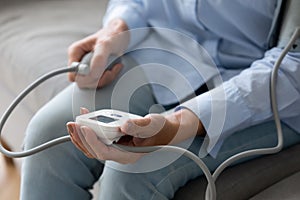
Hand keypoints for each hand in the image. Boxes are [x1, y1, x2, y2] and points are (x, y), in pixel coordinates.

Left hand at [67, 108, 204, 163]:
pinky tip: (85, 119)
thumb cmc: (159, 129)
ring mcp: (116, 148)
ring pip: (93, 146)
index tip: (85, 128)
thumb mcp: (151, 125)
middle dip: (81, 138)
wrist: (164, 129)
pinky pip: (97, 139)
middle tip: (73, 123)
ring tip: (73, 122)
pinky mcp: (114, 141)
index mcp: (128, 154)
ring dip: (81, 135)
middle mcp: (119, 154)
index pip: (105, 152)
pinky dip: (88, 130)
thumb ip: (138, 126)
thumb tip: (124, 126)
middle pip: (94, 150)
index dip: (93, 141)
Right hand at [68, 19, 128, 87]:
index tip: (102, 69)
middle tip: (111, 68)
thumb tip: (91, 73)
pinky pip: (100, 83)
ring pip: (92, 84)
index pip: (74, 76)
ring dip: (107, 78)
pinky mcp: (96, 72)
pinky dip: (110, 77)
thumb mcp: (106, 44)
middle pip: (83, 82)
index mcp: (75, 52)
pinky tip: (115, 67)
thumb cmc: (113, 36)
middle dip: (99, 78)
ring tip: (115, 66)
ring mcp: (87, 68)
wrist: (122, 35)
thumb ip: (98, 59)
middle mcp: (79, 61)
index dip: (89, 77)